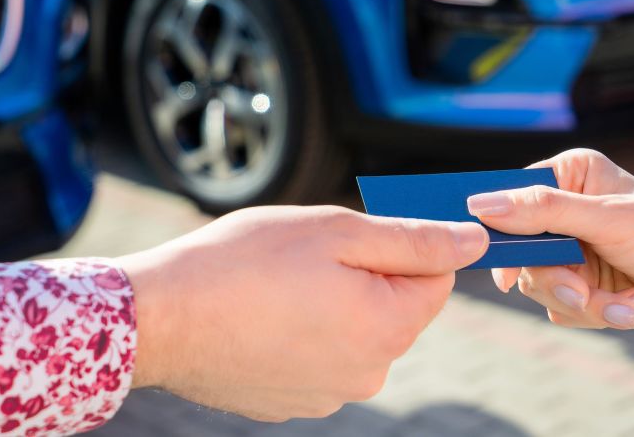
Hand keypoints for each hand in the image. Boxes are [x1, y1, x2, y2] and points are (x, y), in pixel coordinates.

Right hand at [117, 206, 487, 420]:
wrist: (159, 318)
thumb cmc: (243, 263)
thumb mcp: (338, 231)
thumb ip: (414, 240)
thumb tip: (475, 242)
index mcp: (388, 328)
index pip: (437, 279)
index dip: (406, 247)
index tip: (363, 233)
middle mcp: (368, 373)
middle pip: (395, 309)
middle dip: (367, 277)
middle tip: (309, 257)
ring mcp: (328, 395)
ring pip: (355, 333)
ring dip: (333, 305)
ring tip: (279, 287)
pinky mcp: (291, 402)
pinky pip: (319, 357)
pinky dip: (302, 334)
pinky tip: (263, 316)